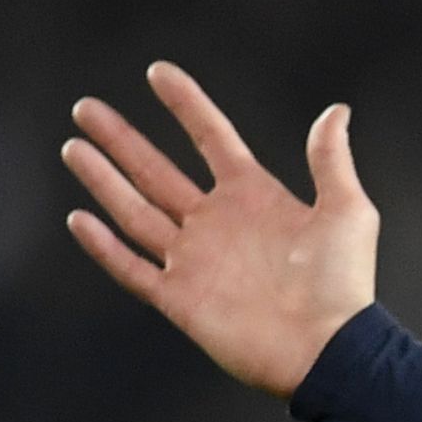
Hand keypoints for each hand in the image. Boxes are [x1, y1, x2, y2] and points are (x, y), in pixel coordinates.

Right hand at [61, 63, 377, 396]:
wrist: (327, 349)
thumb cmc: (343, 284)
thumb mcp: (347, 211)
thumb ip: (331, 160)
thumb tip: (335, 110)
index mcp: (253, 196)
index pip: (209, 138)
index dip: (185, 104)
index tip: (157, 72)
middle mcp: (216, 224)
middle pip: (156, 170)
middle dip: (120, 139)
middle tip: (85, 109)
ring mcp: (195, 261)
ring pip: (135, 212)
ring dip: (104, 180)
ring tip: (74, 147)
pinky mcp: (181, 299)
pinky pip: (133, 268)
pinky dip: (104, 246)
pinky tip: (79, 218)